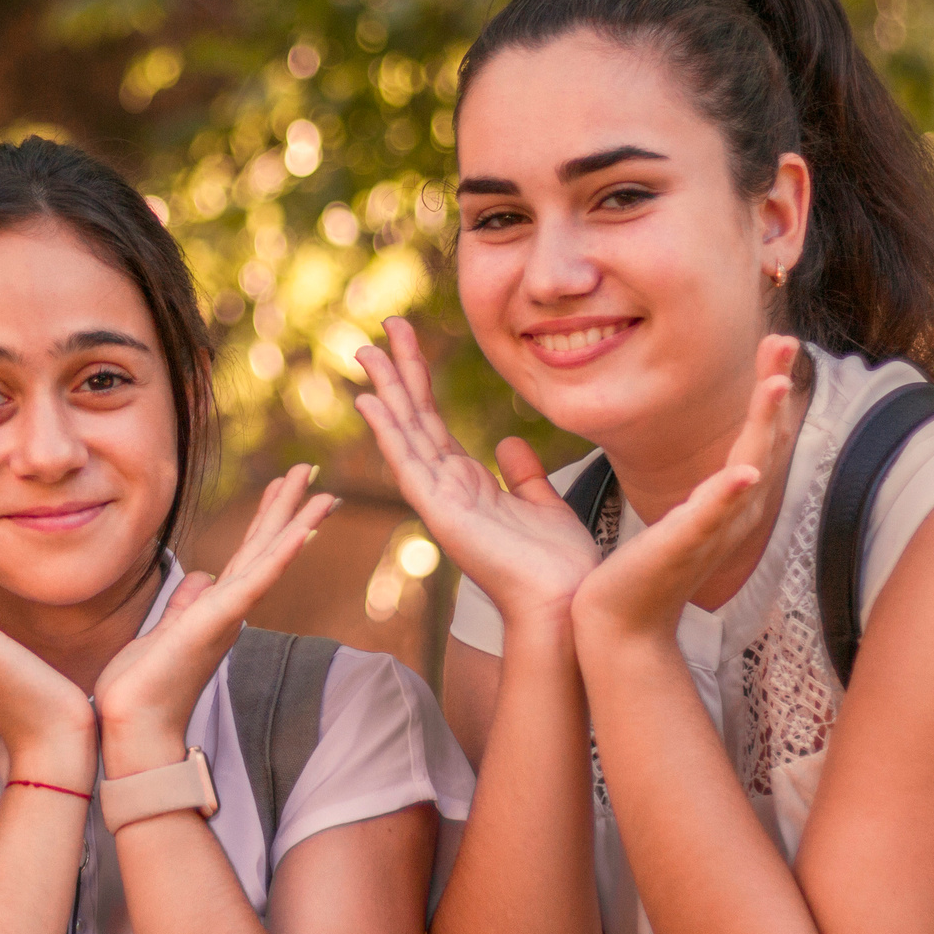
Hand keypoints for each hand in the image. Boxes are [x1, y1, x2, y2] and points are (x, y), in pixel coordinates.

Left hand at [92, 465, 336, 773]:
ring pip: (268, 558)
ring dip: (296, 522)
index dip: (266, 518)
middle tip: (309, 469)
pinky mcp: (216, 622)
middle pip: (265, 546)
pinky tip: (301, 531)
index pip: (248, 554)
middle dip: (288, 506)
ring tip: (322, 491)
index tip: (282, 485)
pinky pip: (255, 581)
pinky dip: (279, 555)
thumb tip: (201, 577)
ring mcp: (227, 615)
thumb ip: (185, 604)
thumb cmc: (143, 687)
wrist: (133, 727)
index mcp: (217, 609)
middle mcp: (230, 609)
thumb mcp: (162, 632)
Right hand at [354, 317, 600, 637]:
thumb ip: (523, 473)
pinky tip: (370, 401)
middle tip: (379, 330)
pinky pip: (407, 463)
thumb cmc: (559, 565)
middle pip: (413, 418)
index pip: (433, 421)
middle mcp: (446, 487)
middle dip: (397, 372)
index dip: (419, 380)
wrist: (567, 603)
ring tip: (367, 351)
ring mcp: (439, 499)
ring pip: (405, 432)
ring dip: (386, 391)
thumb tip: (508, 442)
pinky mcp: (440, 512)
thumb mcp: (543, 503)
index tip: (406, 341)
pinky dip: (387, 431)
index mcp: (467, 483)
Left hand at [573, 336, 798, 651]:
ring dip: (765, 426)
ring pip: (750, 470)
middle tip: (787, 339)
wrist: (621, 624)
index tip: (777, 341)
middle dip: (777, 390)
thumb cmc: (645, 570)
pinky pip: (712, 518)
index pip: (761, 436)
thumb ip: (698, 486)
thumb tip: (710, 460)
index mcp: (729, 501)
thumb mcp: (679, 516)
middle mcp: (733, 515)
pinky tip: (746, 472)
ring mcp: (712, 532)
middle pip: (767, 442)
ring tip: (776, 383)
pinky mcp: (683, 548)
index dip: (772, 391)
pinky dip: (731, 494)